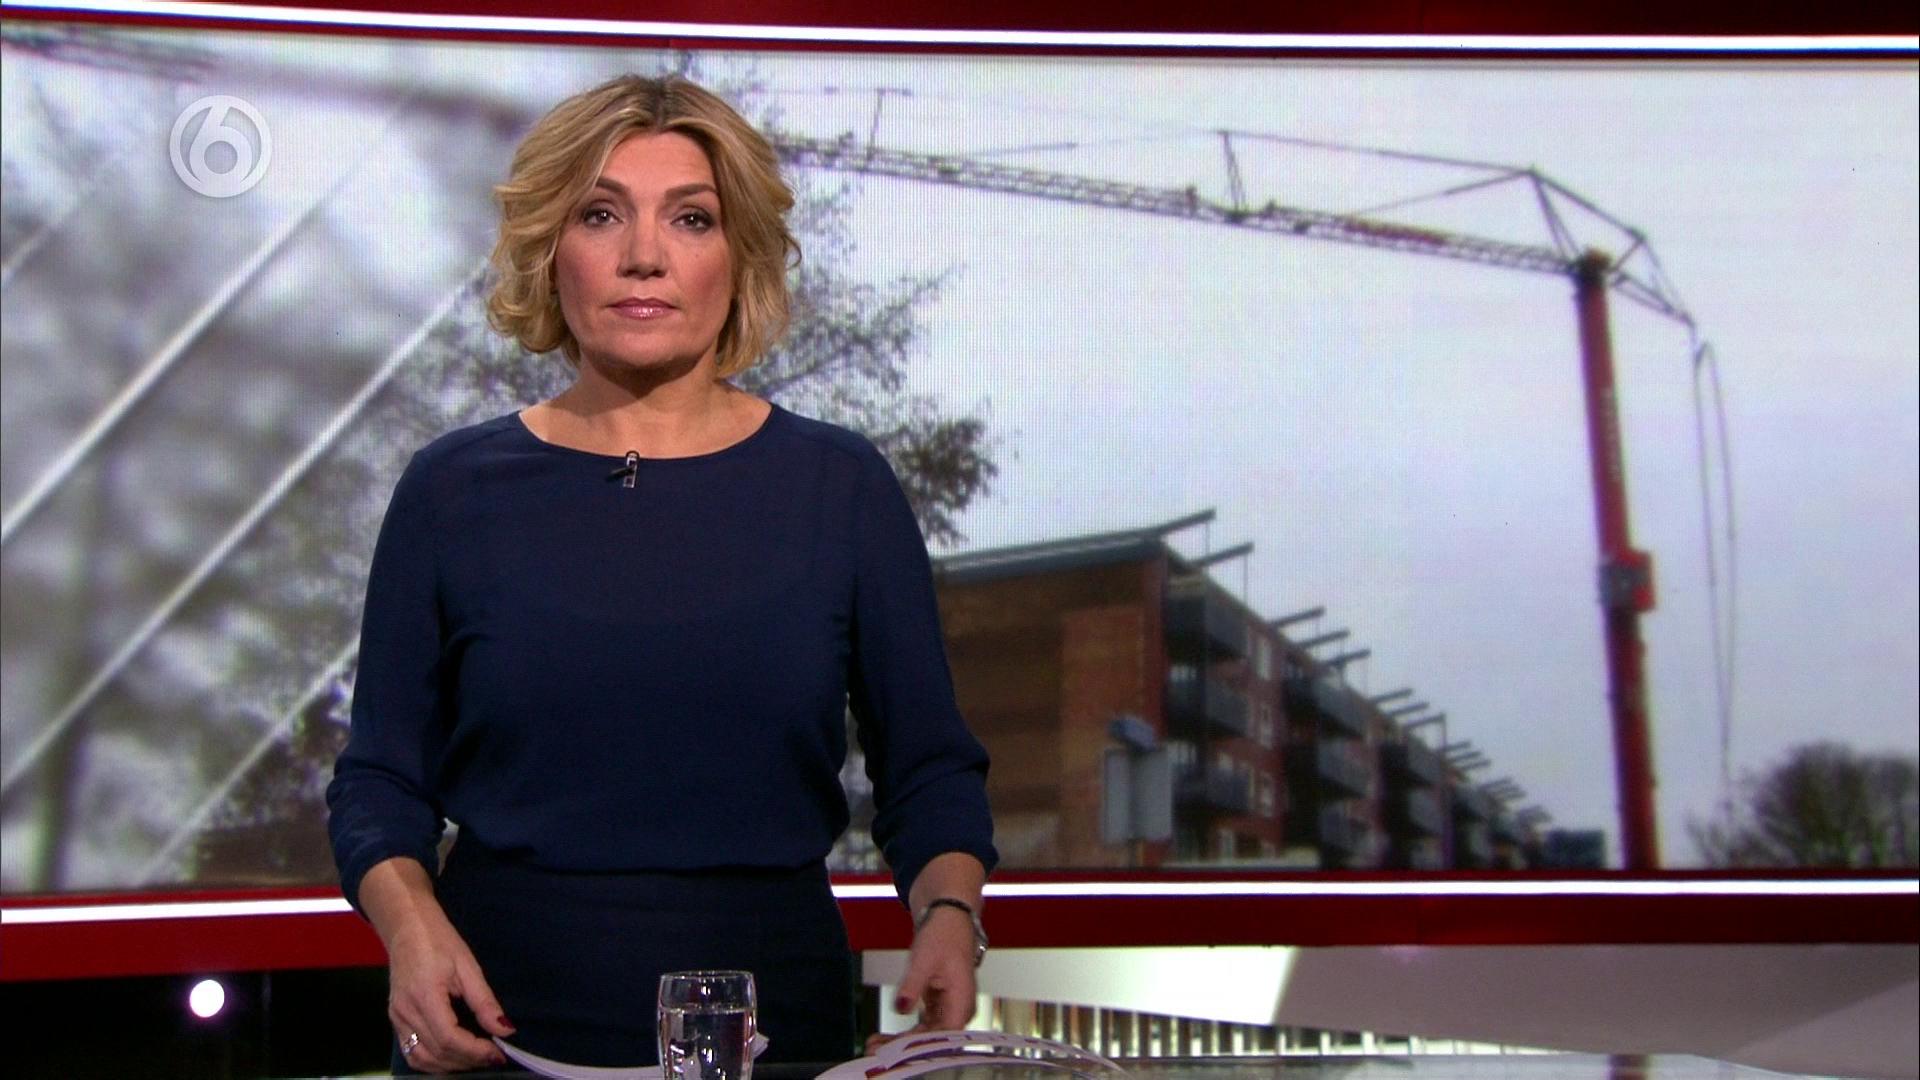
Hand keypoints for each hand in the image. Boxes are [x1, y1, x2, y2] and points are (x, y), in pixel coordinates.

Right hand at [385, 910, 514, 1072]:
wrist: (407, 926)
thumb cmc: (438, 940)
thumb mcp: (468, 966)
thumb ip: (484, 1002)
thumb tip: (504, 1029)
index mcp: (424, 996)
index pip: (449, 1038)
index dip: (475, 1051)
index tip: (498, 1052)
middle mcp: (405, 1012)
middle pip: (437, 1052)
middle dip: (468, 1060)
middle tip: (493, 1055)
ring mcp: (397, 1018)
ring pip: (422, 1059)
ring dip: (451, 1065)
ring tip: (476, 1057)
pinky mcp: (395, 1019)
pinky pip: (412, 1052)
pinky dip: (434, 1061)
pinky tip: (453, 1055)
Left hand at [864, 906, 977, 1054]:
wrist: (949, 920)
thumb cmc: (944, 935)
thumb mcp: (924, 959)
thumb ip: (912, 985)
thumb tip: (901, 1007)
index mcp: (962, 1000)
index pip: (944, 1035)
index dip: (920, 1045)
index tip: (895, 1049)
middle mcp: (959, 1009)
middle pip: (934, 1039)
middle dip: (905, 1046)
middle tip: (875, 1047)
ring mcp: (950, 1009)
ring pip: (927, 1035)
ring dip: (903, 1041)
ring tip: (875, 1044)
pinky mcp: (941, 1007)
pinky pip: (924, 1026)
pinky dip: (906, 1031)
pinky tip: (886, 1036)